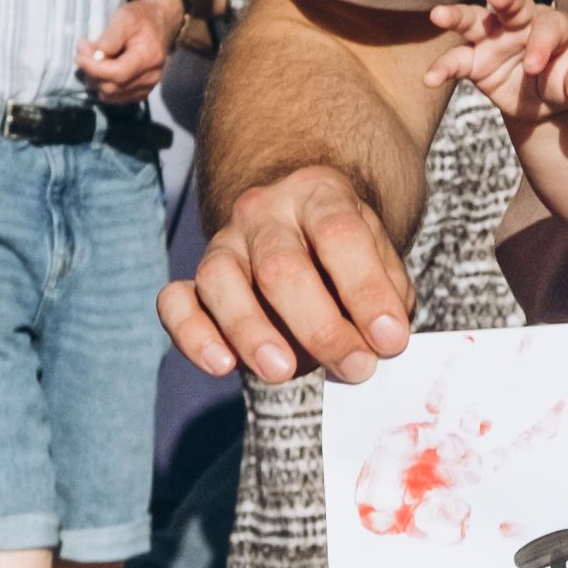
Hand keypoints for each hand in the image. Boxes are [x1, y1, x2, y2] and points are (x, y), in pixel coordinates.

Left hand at [75, 0, 181, 102]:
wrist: (160, 23)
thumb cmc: (140, 17)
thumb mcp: (124, 18)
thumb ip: (110, 37)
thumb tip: (94, 56)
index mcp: (149, 57)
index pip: (117, 73)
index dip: (93, 68)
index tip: (79, 54)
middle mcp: (151, 77)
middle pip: (111, 87)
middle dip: (91, 72)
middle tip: (83, 52)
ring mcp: (148, 87)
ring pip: (111, 95)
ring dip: (95, 80)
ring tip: (93, 60)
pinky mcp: (142, 92)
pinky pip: (116, 98)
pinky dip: (104, 86)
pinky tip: (103, 70)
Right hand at [163, 161, 414, 384]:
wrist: (306, 231)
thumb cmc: (350, 258)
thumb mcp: (383, 263)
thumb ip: (386, 298)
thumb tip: (380, 345)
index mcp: (320, 195)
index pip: (340, 235)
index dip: (366, 289)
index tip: (391, 339)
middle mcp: (264, 211)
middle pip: (280, 265)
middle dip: (320, 326)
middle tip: (356, 368)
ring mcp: (224, 243)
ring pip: (220, 280)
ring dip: (251, 331)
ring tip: (282, 372)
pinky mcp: (194, 280)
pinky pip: (176, 302)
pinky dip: (192, 335)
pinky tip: (221, 364)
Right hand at [424, 0, 567, 127]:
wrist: (553, 99)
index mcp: (553, 24)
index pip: (547, 26)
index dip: (540, 44)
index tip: (535, 67)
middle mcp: (520, 25)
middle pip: (511, 5)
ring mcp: (494, 41)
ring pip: (474, 21)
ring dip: (457, 16)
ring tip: (438, 14)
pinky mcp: (475, 63)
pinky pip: (457, 62)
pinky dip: (443, 69)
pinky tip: (430, 78)